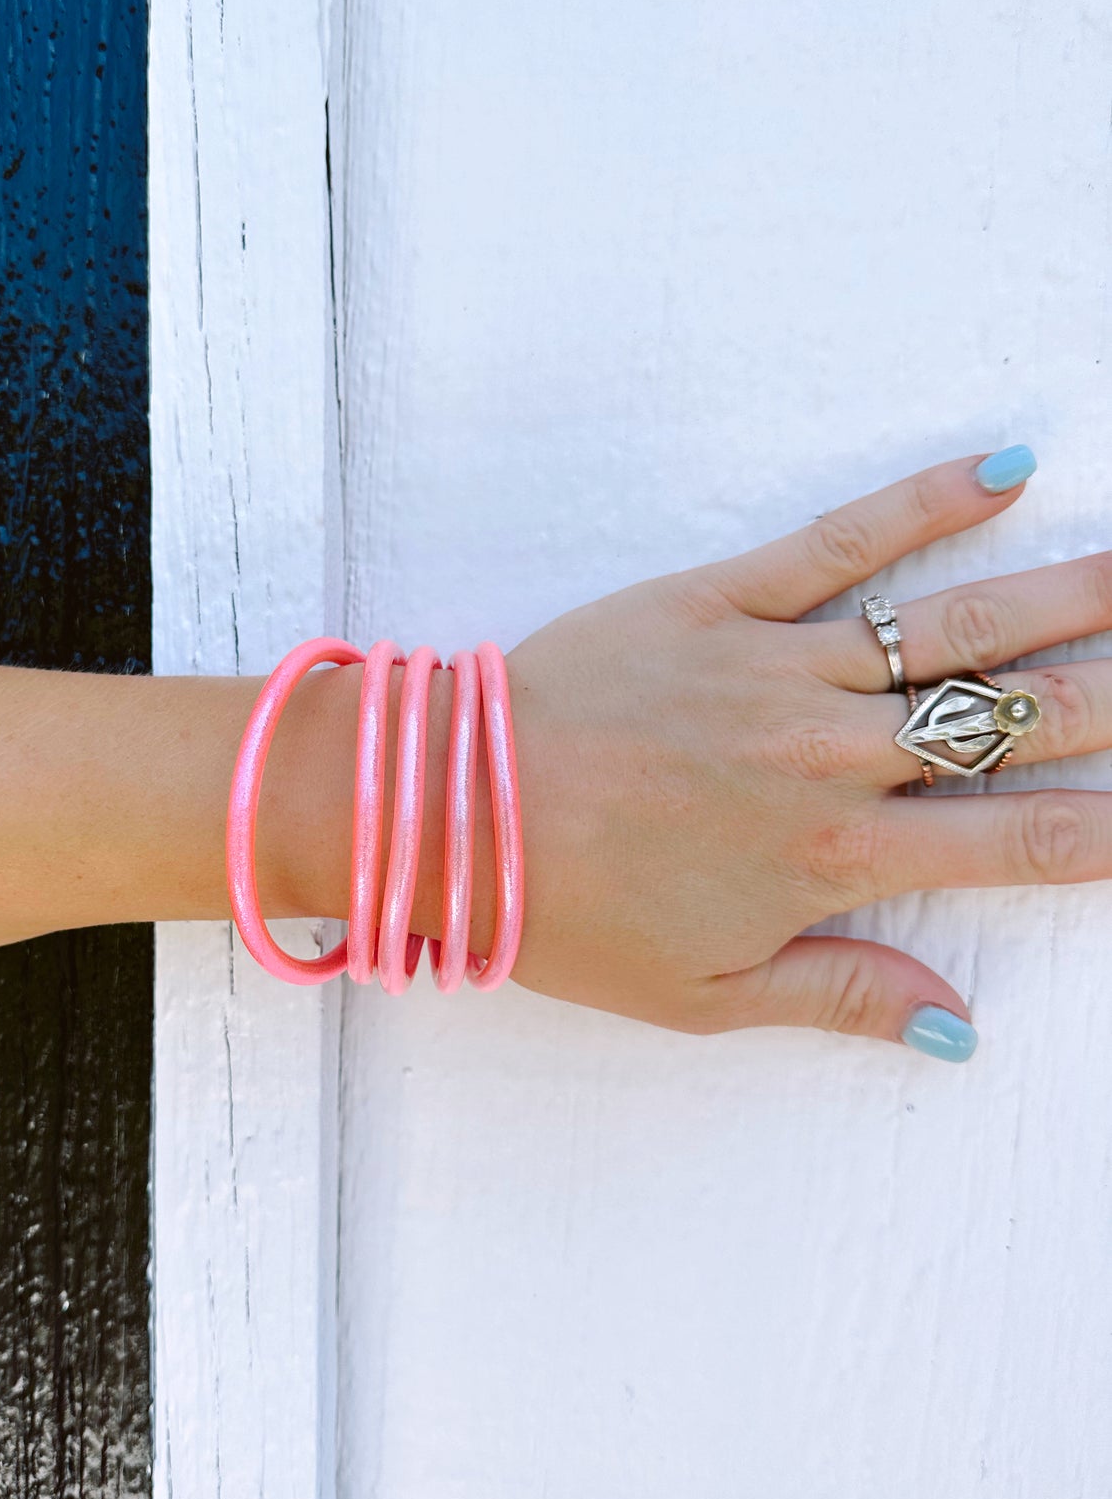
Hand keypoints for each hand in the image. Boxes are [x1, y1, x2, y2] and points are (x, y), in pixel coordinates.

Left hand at [504, 448, 1105, 1055]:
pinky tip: (1007, 467)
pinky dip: (927, 501)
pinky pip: (841, 543)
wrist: (448, 811)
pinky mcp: (720, 599)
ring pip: (959, 626)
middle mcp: (829, 757)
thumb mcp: (703, 997)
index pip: (1021, 842)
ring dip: (1071, 595)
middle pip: (1018, 719)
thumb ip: (840, 998)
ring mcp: (779, 668)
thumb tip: (959, 1031)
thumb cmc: (569, 913)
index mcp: (833, 859)